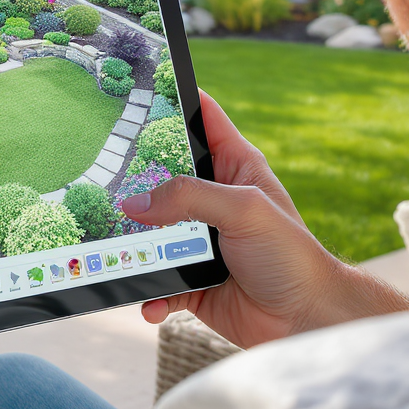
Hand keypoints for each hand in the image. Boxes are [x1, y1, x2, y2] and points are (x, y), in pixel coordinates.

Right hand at [121, 90, 408, 348]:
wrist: (305, 321)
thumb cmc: (291, 256)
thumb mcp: (243, 210)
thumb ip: (188, 197)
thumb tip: (135, 203)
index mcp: (235, 166)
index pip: (202, 118)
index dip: (174, 99)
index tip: (138, 87)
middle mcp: (214, 200)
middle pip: (162, 176)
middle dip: (133, 178)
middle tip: (104, 175)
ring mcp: (199, 240)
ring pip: (151, 231)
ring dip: (134, 242)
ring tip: (115, 247)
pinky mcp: (191, 279)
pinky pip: (157, 281)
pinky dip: (149, 293)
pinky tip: (150, 303)